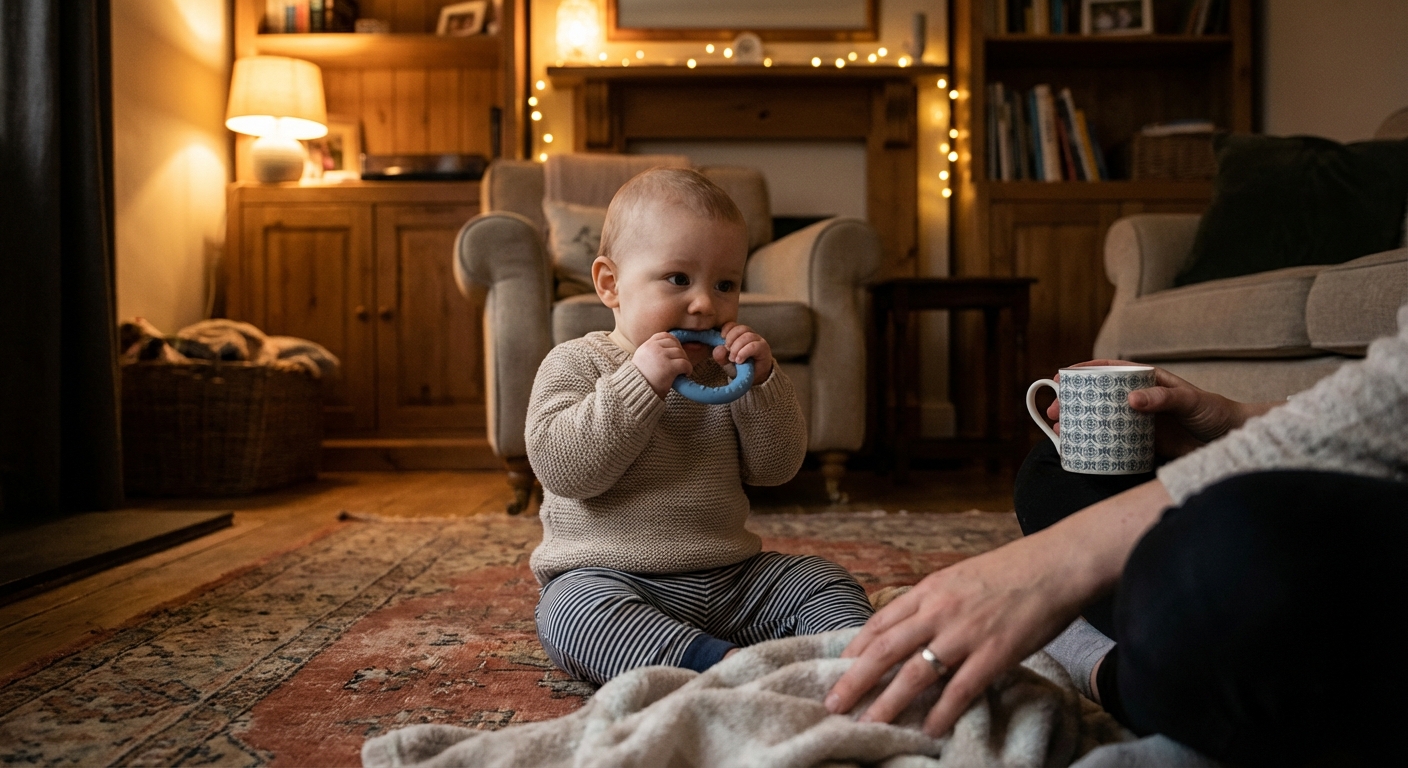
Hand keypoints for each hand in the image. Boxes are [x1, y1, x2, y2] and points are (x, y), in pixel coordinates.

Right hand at [633, 332, 692, 397]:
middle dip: (680, 353)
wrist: (636, 393)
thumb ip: (653, 352)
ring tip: (682, 370)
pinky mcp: (669, 367)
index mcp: (646, 346)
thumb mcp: (642, 360)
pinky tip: (685, 374)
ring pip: (681, 353)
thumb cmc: (641, 380)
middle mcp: (653, 348)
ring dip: (684, 362)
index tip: (676, 351)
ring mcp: (661, 356)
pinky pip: (685, 363)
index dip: (674, 342)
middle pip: (675, 344)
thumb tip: (672, 348)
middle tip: (680, 363)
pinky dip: (688, 369)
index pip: (664, 336)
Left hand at [716, 322, 773, 383]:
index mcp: (740, 334)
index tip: (721, 337)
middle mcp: (750, 335)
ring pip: (747, 336)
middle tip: (727, 350)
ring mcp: (758, 340)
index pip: (734, 325)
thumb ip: (721, 356)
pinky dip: (744, 352)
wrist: (754, 378)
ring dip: (737, 347)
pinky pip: (754, 346)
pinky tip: (739, 360)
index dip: (727, 329)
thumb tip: (718, 349)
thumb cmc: (741, 367)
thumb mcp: (727, 362)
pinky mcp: (764, 348)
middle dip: (731, 339)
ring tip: (733, 359)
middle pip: (741, 329)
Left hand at [825, 480, 1173, 737]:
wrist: (1057, 563)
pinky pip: (961, 688)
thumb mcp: (960, 577)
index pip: (880, 622)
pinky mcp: (996, 652)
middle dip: (855, 680)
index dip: (854, 649)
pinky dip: (942, 712)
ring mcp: (966, 633)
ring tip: (870, 724)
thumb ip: (934, 601)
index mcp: (929, 590)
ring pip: (915, 672)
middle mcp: (939, 611)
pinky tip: (930, 729)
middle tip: (833, 704)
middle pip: (885, 649)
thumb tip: (910, 626)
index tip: (837, 669)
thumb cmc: (1011, 571)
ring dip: (888, 702)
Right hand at [1046, 359, 1252, 458]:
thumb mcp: (1189, 401)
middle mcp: (1140, 400)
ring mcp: (1140, 423)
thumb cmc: (1216, 413)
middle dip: (1072, 404)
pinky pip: (1116, 444)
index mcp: (1147, 381)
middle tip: (1053, 414)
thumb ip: (1162, 398)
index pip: (1109, 370)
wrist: (1234, 442)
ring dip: (1080, 427)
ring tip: (1060, 435)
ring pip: (1102, 421)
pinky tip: (1084, 453)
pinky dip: (1098, 447)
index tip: (1060, 378)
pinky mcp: (1145, 444)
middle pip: (1098, 398)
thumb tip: (1130, 399)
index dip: (1082, 372)